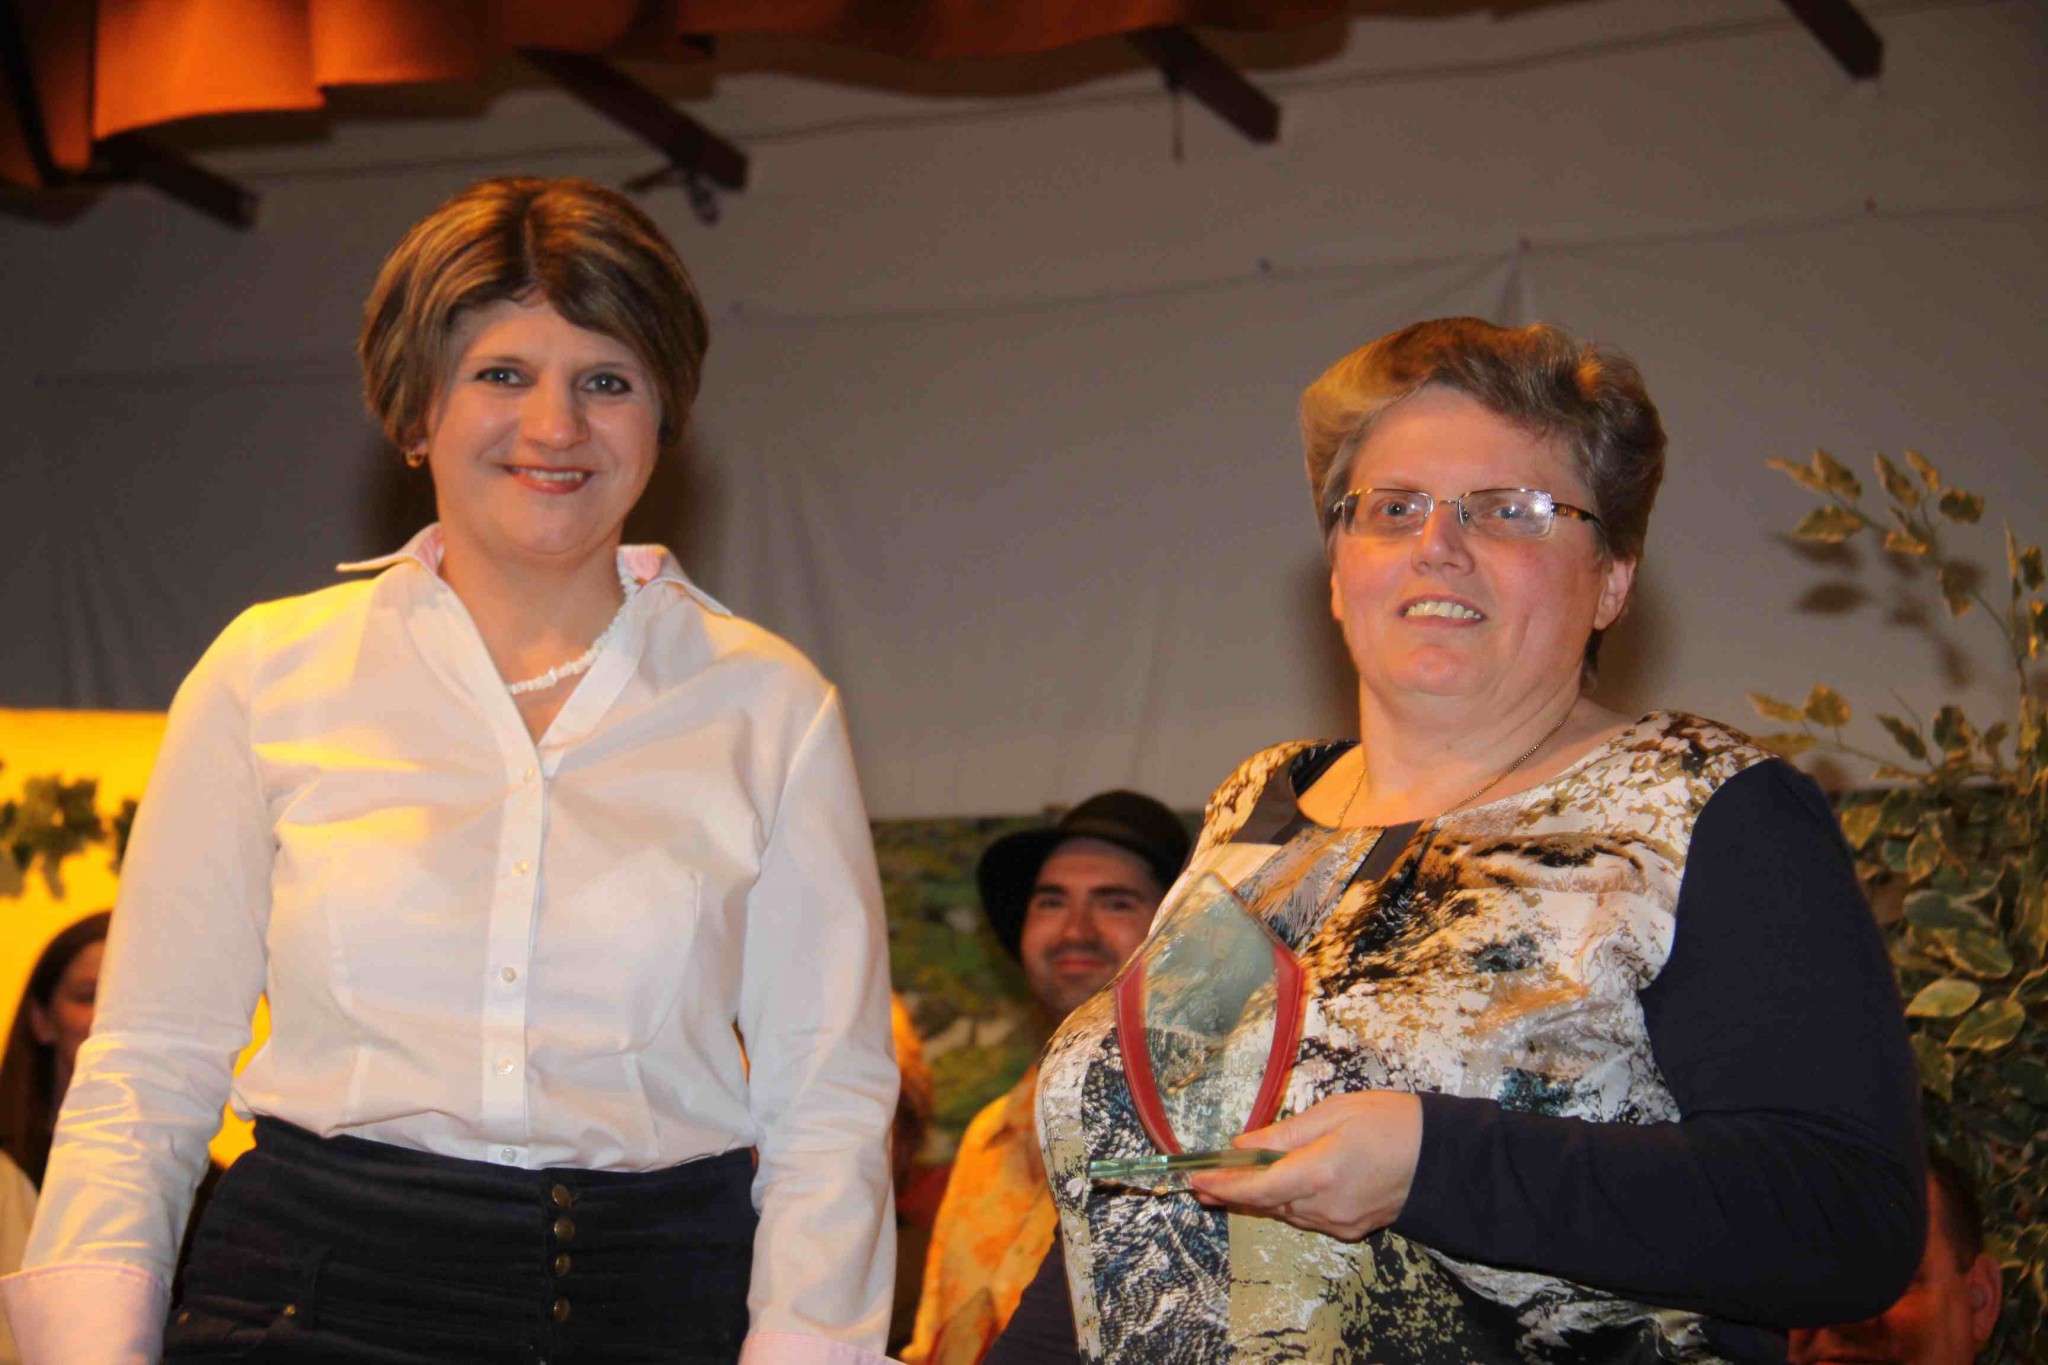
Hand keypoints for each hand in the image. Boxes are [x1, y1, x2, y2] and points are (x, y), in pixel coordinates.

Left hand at [1186, 1090, 1421, 1241]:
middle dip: (1234, 1192)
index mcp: (1318, 1173)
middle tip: (1202, 1185)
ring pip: (1287, 1211)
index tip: (1195, 1179)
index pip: (1255, 1186)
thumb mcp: (1335, 1112)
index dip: (1222, 1184)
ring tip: (1236, 1182)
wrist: (1445, 1160)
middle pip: (1267, 1203)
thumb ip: (1285, 1133)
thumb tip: (1243, 1144)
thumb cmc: (1392, 1122)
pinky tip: (1284, 1187)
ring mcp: (1340, 1223)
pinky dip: (1291, 1202)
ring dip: (1262, 1197)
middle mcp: (1325, 1207)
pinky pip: (1309, 1217)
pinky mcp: (1352, 1230)